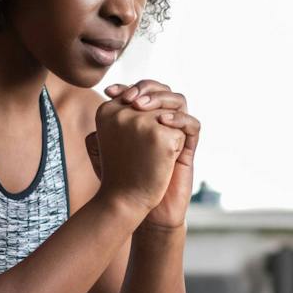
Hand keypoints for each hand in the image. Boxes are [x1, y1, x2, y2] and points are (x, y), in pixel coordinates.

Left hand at [104, 80, 199, 231]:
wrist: (137, 206)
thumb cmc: (119, 180)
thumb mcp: (102, 153)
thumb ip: (100, 131)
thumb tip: (99, 106)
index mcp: (143, 118)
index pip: (140, 91)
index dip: (126, 86)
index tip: (108, 91)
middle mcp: (161, 122)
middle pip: (161, 90)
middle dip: (145, 88)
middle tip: (128, 98)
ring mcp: (175, 133)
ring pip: (179, 101)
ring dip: (161, 98)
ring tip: (141, 106)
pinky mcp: (187, 148)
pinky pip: (193, 125)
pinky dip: (179, 119)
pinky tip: (162, 121)